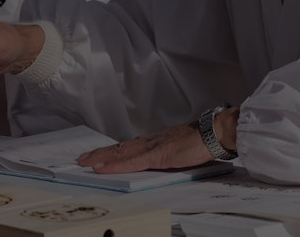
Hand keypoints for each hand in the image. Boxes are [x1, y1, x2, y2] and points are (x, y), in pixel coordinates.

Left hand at [77, 107, 239, 172]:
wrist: (217, 132)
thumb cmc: (206, 140)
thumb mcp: (185, 150)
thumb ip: (173, 154)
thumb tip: (170, 160)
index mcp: (159, 140)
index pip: (131, 146)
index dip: (114, 151)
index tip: (101, 155)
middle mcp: (153, 141)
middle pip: (121, 148)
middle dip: (101, 154)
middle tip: (83, 158)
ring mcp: (154, 147)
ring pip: (122, 153)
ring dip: (102, 158)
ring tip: (86, 162)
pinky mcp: (158, 154)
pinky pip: (132, 161)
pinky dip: (115, 164)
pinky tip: (103, 167)